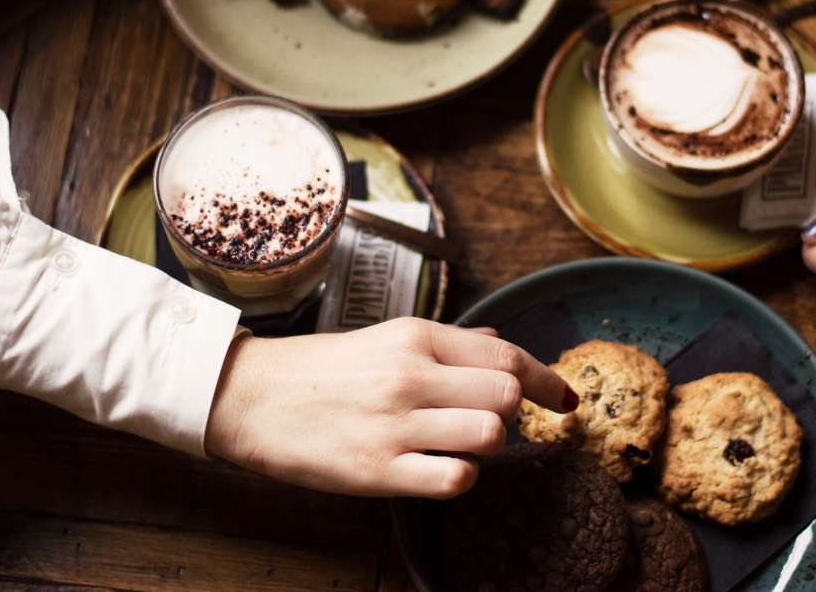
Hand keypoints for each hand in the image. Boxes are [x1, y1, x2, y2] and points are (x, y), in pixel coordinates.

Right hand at [205, 318, 576, 497]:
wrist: (249, 397)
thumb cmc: (321, 369)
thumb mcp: (385, 339)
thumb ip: (449, 344)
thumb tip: (501, 345)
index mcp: (415, 336)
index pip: (506, 356)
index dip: (547, 379)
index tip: (566, 399)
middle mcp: (410, 375)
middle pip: (507, 395)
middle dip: (514, 412)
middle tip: (489, 419)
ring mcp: (395, 425)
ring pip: (489, 435)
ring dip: (488, 445)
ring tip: (459, 443)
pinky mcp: (378, 471)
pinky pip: (455, 479)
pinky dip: (461, 477)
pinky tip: (439, 468)